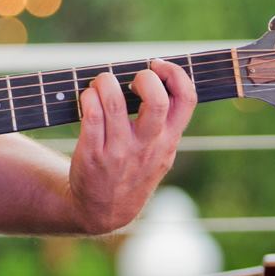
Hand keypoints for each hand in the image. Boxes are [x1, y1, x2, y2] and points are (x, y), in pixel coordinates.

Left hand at [68, 59, 195, 233]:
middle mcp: (147, 145)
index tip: (158, 65)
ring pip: (114, 102)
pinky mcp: (92, 153)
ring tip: (102, 84)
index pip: (187, 100)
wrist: (103, 210)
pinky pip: (91, 115)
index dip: (175, 74)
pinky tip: (87, 98)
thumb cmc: (132, 170)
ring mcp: (119, 150)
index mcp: (168, 140)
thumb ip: (164, 124)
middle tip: (131, 79)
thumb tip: (159, 78)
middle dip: (144, 78)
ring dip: (105, 82)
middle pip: (156, 100)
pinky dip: (88, 97)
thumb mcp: (160, 154)